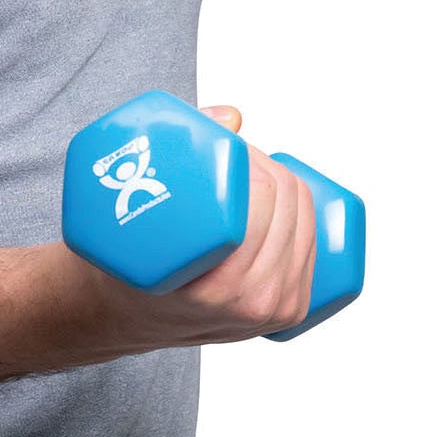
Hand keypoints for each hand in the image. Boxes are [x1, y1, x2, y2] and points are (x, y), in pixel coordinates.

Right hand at [147, 103, 316, 343]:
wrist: (126, 319)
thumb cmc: (124, 266)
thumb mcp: (132, 219)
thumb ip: (174, 156)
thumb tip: (233, 117)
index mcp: (216, 287)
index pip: (262, 198)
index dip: (250, 158)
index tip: (226, 146)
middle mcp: (252, 303)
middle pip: (286, 205)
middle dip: (267, 166)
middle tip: (234, 155)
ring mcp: (276, 311)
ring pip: (305, 224)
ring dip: (287, 186)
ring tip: (252, 173)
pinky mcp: (288, 311)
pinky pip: (312, 250)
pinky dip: (303, 216)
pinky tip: (286, 197)